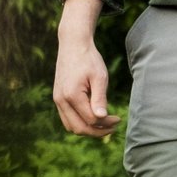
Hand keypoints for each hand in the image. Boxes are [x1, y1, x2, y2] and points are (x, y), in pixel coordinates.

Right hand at [53, 0, 120, 137]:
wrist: (73, 45)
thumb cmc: (89, 59)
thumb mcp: (100, 77)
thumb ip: (100, 98)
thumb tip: (102, 117)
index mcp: (72, 95)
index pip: (91, 120)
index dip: (106, 123)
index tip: (119, 118)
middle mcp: (61, 100)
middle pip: (79, 128)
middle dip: (98, 131)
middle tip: (113, 126)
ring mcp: (58, 100)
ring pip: (71, 126)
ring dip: (88, 129)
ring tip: (104, 124)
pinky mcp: (58, 98)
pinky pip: (68, 118)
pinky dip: (80, 122)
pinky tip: (94, 116)